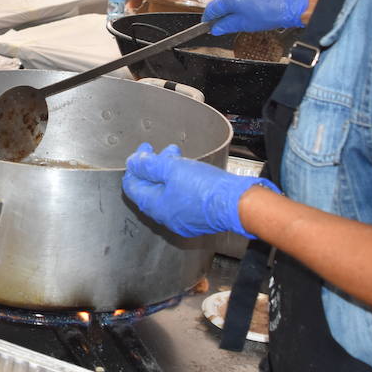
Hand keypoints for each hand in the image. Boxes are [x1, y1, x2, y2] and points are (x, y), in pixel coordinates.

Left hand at [123, 143, 276, 237]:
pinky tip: (188, 171)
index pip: (133, 187)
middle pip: (151, 189)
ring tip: (176, 156)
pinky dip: (180, 183)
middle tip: (158, 151)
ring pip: (167, 192)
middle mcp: (167, 217)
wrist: (238, 203)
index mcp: (156, 207)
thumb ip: (149, 165)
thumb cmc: (207, 188)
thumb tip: (133, 162)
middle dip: (153, 167)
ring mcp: (183, 220)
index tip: (142, 152)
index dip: (135, 167)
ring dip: (168, 172)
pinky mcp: (198, 218)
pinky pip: (181, 198)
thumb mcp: (173, 168)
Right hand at [203, 0, 309, 35]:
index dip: (209, 16)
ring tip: (252, 9)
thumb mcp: (246, 24)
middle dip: (228, 9)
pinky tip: (262, 0)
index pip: (213, 7)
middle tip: (232, 19)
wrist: (293, 3)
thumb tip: (216, 29)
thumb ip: (227, 25)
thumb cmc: (271, 14)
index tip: (208, 22)